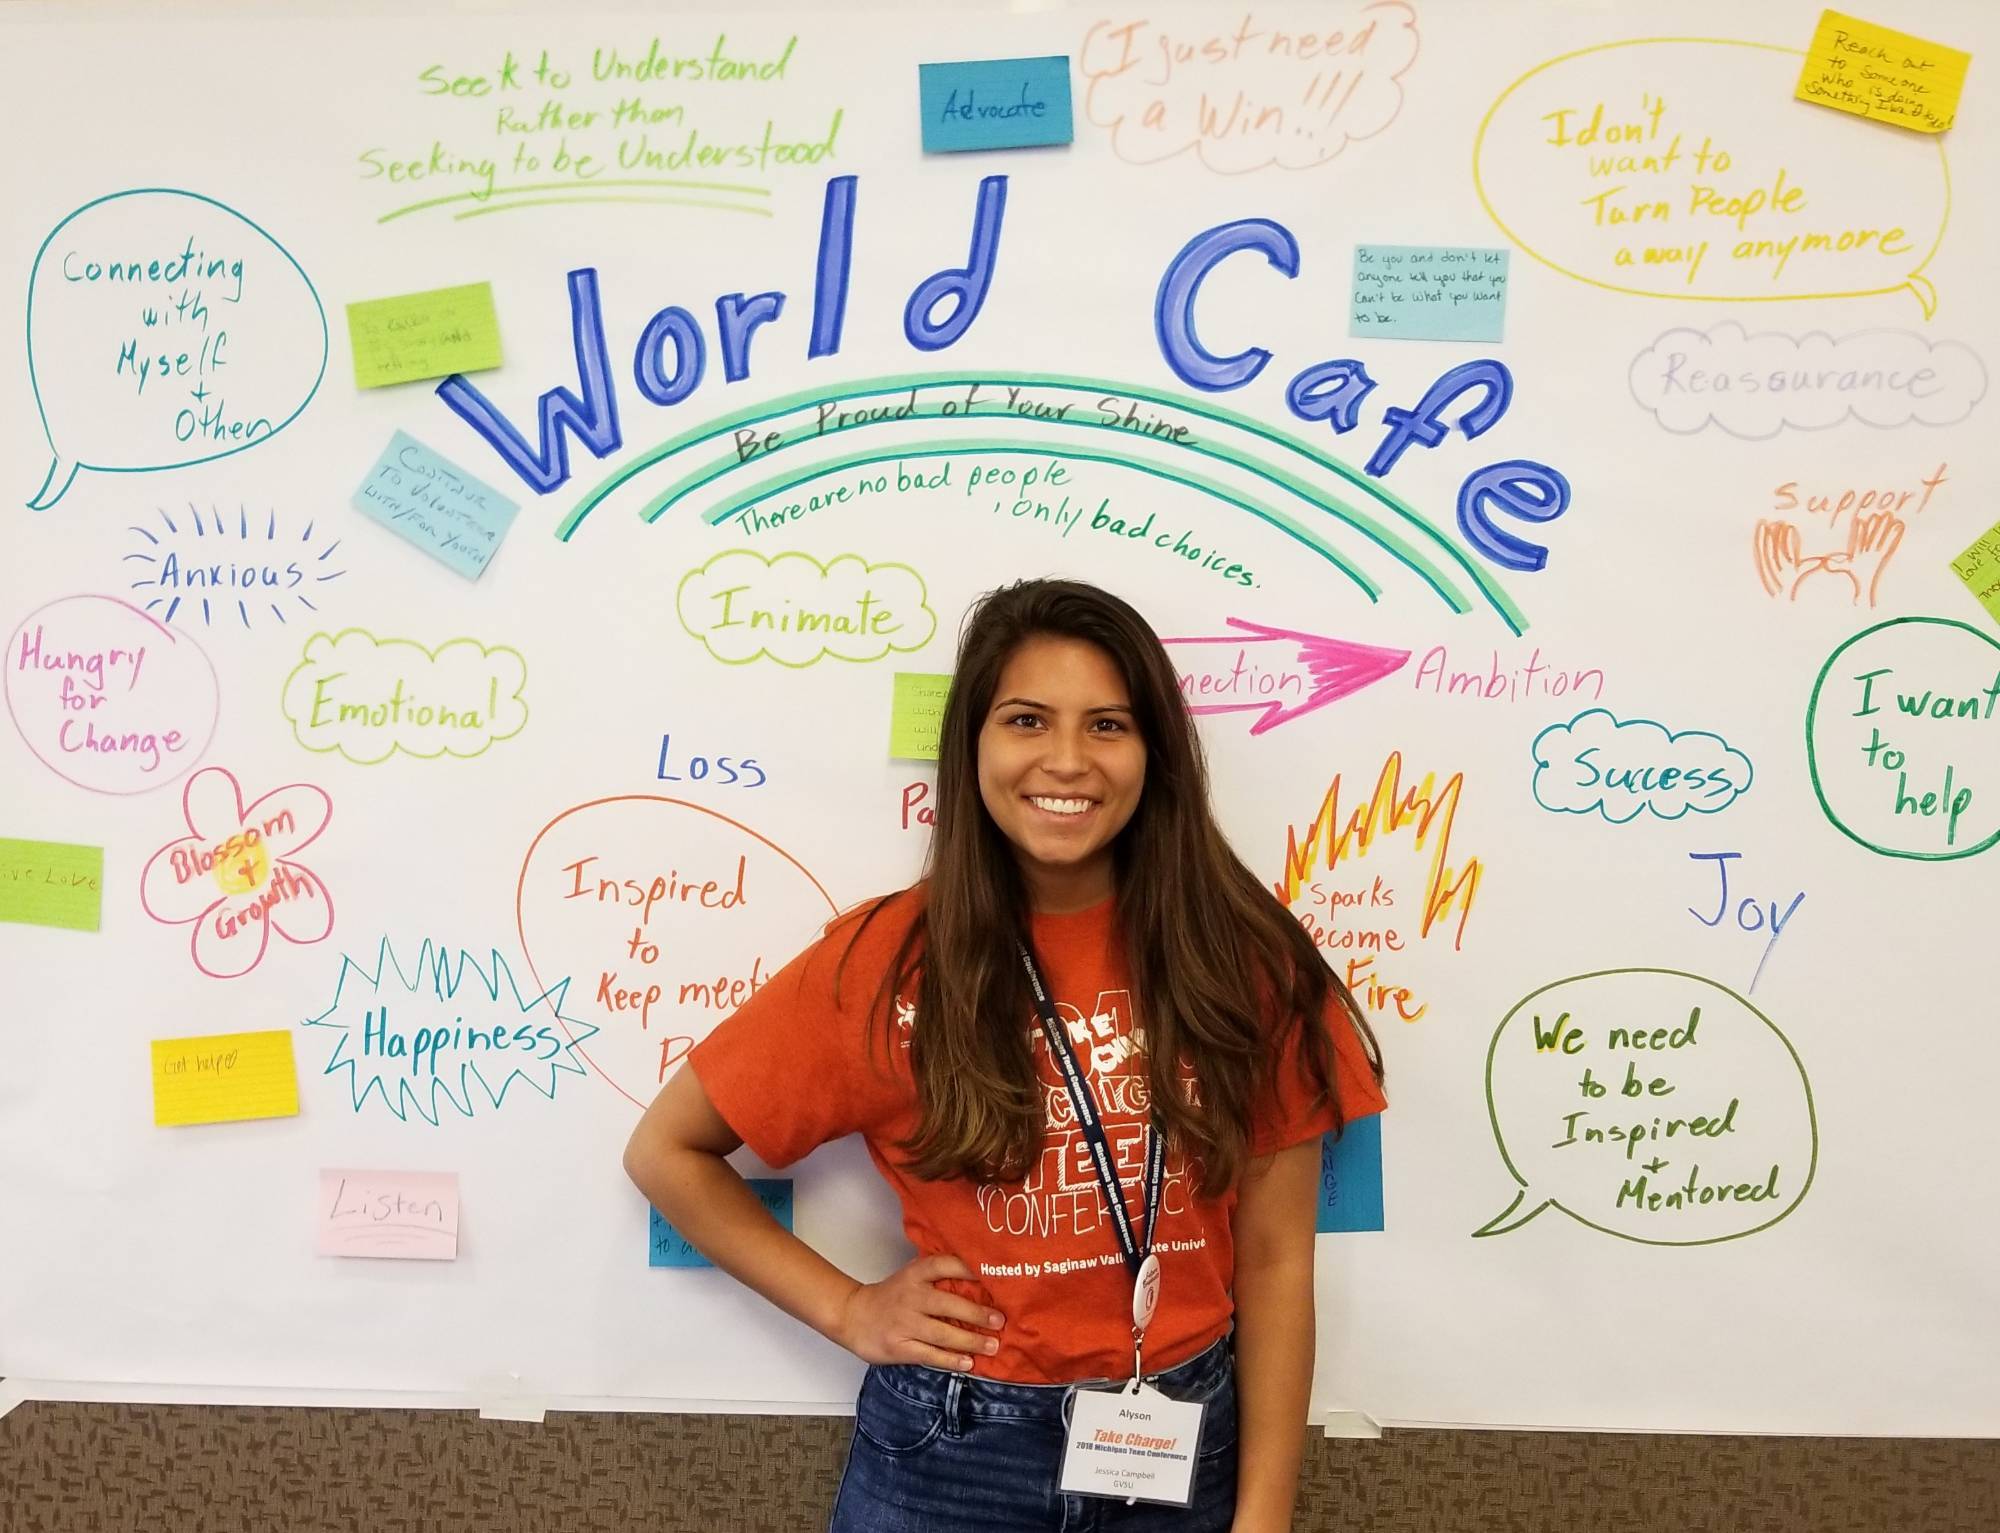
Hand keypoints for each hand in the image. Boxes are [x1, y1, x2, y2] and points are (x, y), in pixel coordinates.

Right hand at [835, 1254, 1003, 1370]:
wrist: (853, 1315)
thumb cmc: (892, 1295)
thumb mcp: (911, 1276)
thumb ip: (938, 1276)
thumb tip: (981, 1279)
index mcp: (915, 1274)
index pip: (944, 1265)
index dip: (969, 1269)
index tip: (995, 1276)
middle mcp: (911, 1296)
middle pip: (948, 1304)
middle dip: (977, 1314)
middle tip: (1000, 1321)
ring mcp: (904, 1323)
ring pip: (942, 1333)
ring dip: (970, 1340)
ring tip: (992, 1345)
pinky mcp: (899, 1347)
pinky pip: (930, 1355)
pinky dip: (950, 1360)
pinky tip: (968, 1363)